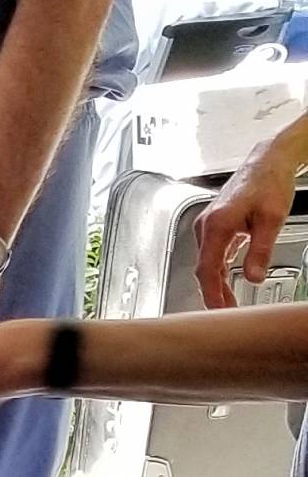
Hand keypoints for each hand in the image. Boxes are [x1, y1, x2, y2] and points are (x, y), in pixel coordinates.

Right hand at [196, 116, 307, 309]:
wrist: (268, 162)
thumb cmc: (269, 182)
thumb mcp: (272, 220)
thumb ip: (260, 251)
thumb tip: (253, 278)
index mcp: (217, 224)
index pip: (207, 269)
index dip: (211, 294)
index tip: (218, 311)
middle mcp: (206, 225)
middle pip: (204, 269)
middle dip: (214, 293)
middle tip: (227, 313)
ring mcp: (208, 225)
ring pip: (207, 263)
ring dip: (216, 284)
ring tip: (229, 303)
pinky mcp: (214, 225)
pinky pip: (212, 254)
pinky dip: (218, 271)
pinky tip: (228, 282)